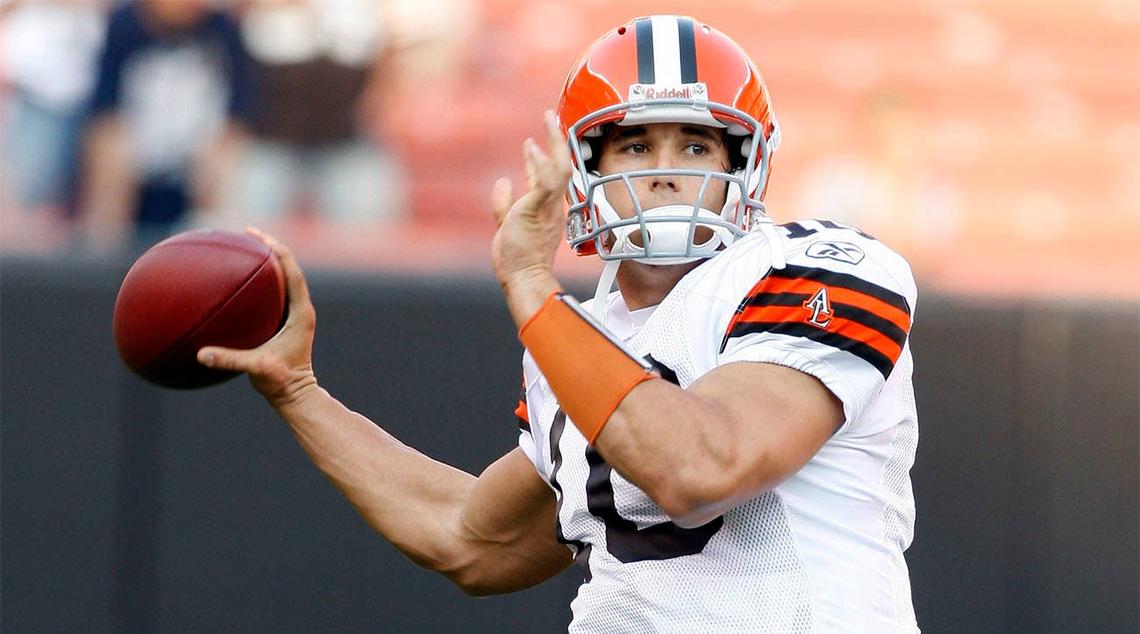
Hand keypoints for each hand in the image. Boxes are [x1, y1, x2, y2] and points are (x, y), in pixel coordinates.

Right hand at [196, 227, 318, 408]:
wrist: (297, 395)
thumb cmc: (282, 382)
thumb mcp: (257, 369)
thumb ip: (231, 361)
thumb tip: (201, 354)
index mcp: (300, 313)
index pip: (292, 272)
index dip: (277, 250)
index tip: (258, 235)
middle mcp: (300, 309)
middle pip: (288, 268)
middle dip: (269, 248)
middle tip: (248, 233)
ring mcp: (294, 314)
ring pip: (283, 279)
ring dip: (266, 263)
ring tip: (244, 248)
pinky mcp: (286, 322)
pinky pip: (274, 294)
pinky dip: (259, 284)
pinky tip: (237, 284)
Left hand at [490, 111, 570, 324]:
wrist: (525, 279)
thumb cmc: (518, 259)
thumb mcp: (507, 224)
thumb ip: (504, 202)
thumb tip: (502, 181)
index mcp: (548, 209)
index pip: (549, 177)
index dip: (544, 156)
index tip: (537, 141)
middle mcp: (553, 206)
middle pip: (562, 166)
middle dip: (557, 141)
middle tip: (550, 117)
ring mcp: (548, 208)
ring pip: (559, 169)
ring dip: (554, 143)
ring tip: (548, 120)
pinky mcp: (537, 211)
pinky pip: (545, 185)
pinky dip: (540, 165)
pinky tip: (533, 148)